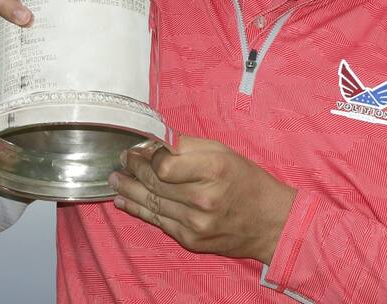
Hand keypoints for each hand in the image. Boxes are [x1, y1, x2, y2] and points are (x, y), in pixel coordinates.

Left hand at [109, 135, 296, 263]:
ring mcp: (196, 224)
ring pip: (152, 203)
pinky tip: (125, 202)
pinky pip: (159, 222)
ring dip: (129, 190)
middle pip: (155, 183)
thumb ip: (187, 146)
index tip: (140, 148)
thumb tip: (154, 143)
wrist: (270, 222)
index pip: (164, 163)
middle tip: (122, 160)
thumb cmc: (247, 181)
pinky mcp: (191, 241)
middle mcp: (203, 199)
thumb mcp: (223, 152)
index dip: (147, 155)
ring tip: (115, 179)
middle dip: (133, 169)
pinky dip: (139, 210)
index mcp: (214, 169)